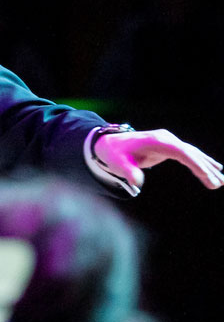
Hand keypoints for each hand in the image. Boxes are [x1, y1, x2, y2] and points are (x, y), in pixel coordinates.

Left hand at [93, 129, 222, 189]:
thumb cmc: (114, 154)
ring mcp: (169, 141)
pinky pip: (189, 155)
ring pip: (193, 154)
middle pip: (191, 153)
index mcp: (158, 141)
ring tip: (222, 181)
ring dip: (208, 166)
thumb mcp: (117, 164)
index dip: (195, 164)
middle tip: (219, 183)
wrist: (109, 143)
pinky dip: (201, 163)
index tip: (207, 176)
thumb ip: (128, 172)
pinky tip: (216, 170)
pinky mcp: (169, 146)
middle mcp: (167, 138)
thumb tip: (136, 183)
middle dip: (206, 168)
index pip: (182, 152)